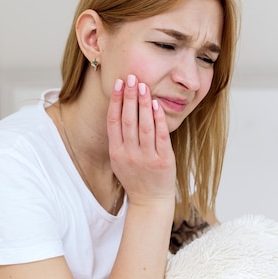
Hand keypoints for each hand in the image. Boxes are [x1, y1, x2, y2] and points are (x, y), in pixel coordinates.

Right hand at [107, 75, 175, 206]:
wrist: (150, 201)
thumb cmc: (135, 177)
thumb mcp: (119, 160)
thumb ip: (119, 138)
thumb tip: (119, 109)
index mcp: (116, 153)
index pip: (114, 122)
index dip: (116, 101)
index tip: (118, 84)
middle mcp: (129, 154)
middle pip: (128, 120)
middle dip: (129, 97)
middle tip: (131, 77)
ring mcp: (147, 158)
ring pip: (144, 125)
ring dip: (143, 103)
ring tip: (143, 86)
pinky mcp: (163, 160)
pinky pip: (160, 136)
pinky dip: (158, 119)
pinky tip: (156, 105)